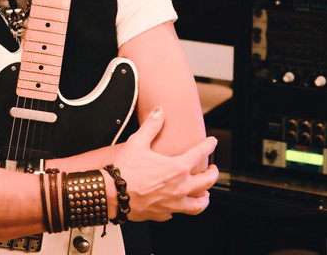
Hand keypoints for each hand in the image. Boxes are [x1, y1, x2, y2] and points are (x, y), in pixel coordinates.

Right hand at [111, 107, 218, 221]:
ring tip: (205, 194)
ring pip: (197, 205)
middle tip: (213, 169)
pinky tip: (177, 205)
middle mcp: (179, 188)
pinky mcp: (162, 214)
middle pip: (206, 183)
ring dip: (204, 198)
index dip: (208, 146)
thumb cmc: (125, 170)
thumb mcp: (138, 142)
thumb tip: (158, 112)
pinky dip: (180, 208)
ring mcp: (172, 204)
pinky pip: (176, 213)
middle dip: (213, 174)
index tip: (213, 142)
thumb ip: (151, 126)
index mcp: (176, 169)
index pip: (199, 154)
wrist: (112, 194)